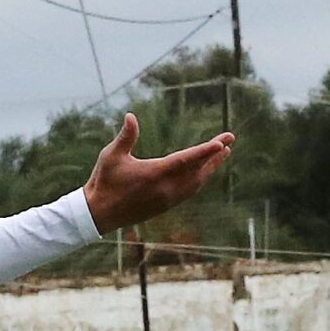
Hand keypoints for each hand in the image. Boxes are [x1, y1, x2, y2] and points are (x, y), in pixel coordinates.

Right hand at [82, 113, 234, 233]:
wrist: (99, 214)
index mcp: (154, 174)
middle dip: (215, 155)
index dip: (206, 151)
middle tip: (230, 139)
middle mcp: (165, 189)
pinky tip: (204, 172)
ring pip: (197, 183)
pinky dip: (201, 179)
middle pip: (198, 170)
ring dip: (211, 168)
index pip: (186, 160)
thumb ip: (125, 136)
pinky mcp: (165, 206)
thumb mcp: (111, 155)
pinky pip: (190, 191)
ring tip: (223, 153)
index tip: (223, 143)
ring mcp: (167, 199)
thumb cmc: (103, 181)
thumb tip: (131, 116)